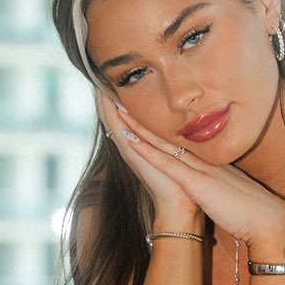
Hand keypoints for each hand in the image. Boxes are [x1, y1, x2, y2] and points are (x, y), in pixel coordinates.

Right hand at [95, 91, 199, 221]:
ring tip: (99, 85)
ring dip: (105, 105)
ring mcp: (132, 152)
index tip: (116, 83)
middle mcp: (134, 148)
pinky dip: (113, 117)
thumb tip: (185, 131)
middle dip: (108, 100)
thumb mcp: (179, 156)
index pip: (129, 120)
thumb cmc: (183, 184)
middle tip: (100, 78)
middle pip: (115, 119)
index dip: (120, 103)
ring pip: (113, 123)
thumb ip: (177, 145)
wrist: (179, 206)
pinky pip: (120, 132)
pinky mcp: (134, 156)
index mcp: (143, 147)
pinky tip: (109, 103)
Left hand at [112, 107, 284, 246]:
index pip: (185, 143)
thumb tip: (221, 191)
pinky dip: (147, 150)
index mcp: (215, 165)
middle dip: (148, 120)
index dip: (165, 130)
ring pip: (165, 143)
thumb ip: (226, 189)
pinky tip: (129, 139)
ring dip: (141, 127)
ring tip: (120, 110)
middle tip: (126, 102)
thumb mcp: (238, 196)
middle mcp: (206, 161)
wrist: (270, 223)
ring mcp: (202, 170)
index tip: (148, 118)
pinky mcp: (198, 184)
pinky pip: (167, 163)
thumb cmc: (257, 215)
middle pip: (172, 136)